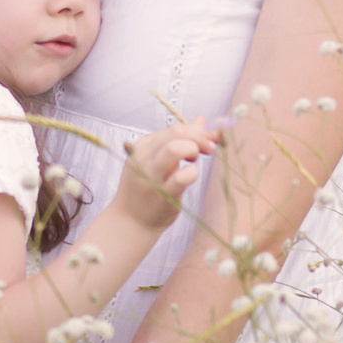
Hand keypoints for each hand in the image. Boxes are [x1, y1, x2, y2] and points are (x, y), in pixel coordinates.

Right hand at [109, 118, 215, 232]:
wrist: (131, 221)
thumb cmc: (147, 188)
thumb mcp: (158, 160)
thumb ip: (178, 140)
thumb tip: (202, 121)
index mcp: (142, 147)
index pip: (174, 128)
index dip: (197, 131)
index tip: (211, 140)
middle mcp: (144, 158)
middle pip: (176, 133)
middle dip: (199, 137)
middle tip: (209, 150)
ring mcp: (152, 176)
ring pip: (175, 148)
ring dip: (194, 149)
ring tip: (196, 160)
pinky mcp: (162, 194)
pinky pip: (183, 177)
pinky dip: (193, 172)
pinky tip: (191, 176)